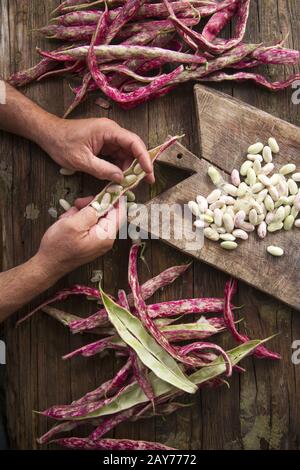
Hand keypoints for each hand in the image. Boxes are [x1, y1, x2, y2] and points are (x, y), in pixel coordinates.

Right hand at [36, 196, 125, 276]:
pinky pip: (88, 225)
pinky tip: (67, 223)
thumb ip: (91, 211)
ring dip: (82, 213)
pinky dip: (78, 221)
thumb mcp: (74, 224)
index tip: (106, 188)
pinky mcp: (90, 241)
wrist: (48, 265)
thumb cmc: (59, 246)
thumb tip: (104, 201)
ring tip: (68, 218)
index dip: (115, 198)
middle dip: (92, 206)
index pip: (120, 212)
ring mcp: (98, 240)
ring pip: (95, 217)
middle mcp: (106, 238)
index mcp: (106, 235)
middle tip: (77, 204)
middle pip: (106, 213)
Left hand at [40, 117, 154, 183]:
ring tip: (128, 184)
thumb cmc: (62, 143)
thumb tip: (121, 179)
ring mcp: (108, 139)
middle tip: (144, 182)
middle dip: (140, 165)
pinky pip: (117, 157)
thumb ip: (102, 170)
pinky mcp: (104, 145)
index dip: (144, 158)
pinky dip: (119, 168)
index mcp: (108, 131)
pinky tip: (119, 179)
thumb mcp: (81, 160)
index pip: (133, 142)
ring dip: (129, 169)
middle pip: (133, 149)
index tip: (149, 172)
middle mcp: (112, 132)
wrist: (48, 134)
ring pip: (126, 154)